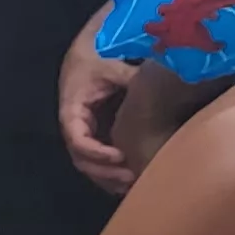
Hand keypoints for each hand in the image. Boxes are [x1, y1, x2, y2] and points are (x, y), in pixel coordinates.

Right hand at [58, 7, 136, 193]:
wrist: (88, 50)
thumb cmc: (96, 57)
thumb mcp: (111, 65)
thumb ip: (131, 77)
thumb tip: (162, 82)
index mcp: (72, 110)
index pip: (77, 139)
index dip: (96, 152)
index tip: (118, 157)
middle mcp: (75, 126)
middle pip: (83, 159)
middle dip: (105, 172)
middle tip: (132, 178)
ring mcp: (85, 132)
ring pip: (90, 164)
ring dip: (109, 177)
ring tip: (134, 184)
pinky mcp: (96, 133)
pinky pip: (100, 158)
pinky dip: (112, 171)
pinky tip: (132, 179)